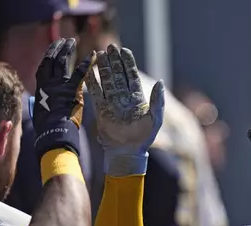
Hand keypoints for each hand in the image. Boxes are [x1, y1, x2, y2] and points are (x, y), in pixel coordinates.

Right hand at [32, 38, 94, 156]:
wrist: (54, 134)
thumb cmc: (47, 128)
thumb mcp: (39, 113)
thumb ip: (39, 103)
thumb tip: (35, 101)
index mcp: (40, 88)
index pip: (44, 67)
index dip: (49, 56)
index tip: (54, 48)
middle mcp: (47, 83)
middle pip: (51, 60)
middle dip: (58, 48)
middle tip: (65, 41)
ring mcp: (58, 85)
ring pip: (62, 62)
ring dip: (67, 50)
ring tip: (72, 42)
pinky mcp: (71, 90)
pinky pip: (79, 74)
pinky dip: (86, 64)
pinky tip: (92, 55)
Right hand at [85, 44, 164, 176]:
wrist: (127, 152)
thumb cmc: (144, 138)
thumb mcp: (155, 118)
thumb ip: (157, 100)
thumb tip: (160, 81)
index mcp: (138, 98)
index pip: (132, 76)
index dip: (128, 63)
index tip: (124, 50)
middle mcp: (124, 98)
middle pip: (118, 75)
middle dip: (114, 61)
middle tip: (110, 47)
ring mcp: (112, 102)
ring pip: (107, 81)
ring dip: (103, 68)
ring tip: (99, 54)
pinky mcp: (101, 109)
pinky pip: (96, 93)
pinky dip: (92, 81)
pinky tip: (89, 70)